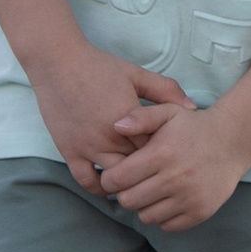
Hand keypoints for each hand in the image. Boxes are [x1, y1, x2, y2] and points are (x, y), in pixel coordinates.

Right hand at [25, 44, 189, 190]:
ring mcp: (88, 148)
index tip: (171, 153)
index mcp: (130, 119)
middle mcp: (109, 137)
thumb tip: (192, 108)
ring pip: (116, 179)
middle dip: (150, 170)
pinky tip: (111, 186)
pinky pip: (87, 181)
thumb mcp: (136, 74)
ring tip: (139, 181)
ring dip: (128, 182)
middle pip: (139, 168)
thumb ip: (165, 90)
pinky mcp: (70, 152)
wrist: (58, 64)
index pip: (156, 149)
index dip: (165, 153)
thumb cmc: (99, 67)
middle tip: (158, 171)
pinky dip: (100, 188)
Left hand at [96, 98, 246, 234]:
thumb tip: (115, 126)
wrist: (232, 141)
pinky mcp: (200, 212)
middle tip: (133, 183)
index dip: (110, 179)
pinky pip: (167, 226)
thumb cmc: (194, 126)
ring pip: (146, 217)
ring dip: (144, 206)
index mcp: (161, 154)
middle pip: (128, 201)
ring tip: (151, 190)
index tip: (116, 174)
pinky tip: (167, 199)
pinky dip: (163, 216)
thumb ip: (140, 117)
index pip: (117, 179)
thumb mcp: (168, 112)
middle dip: (124, 193)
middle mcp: (174, 179)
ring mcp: (188, 198)